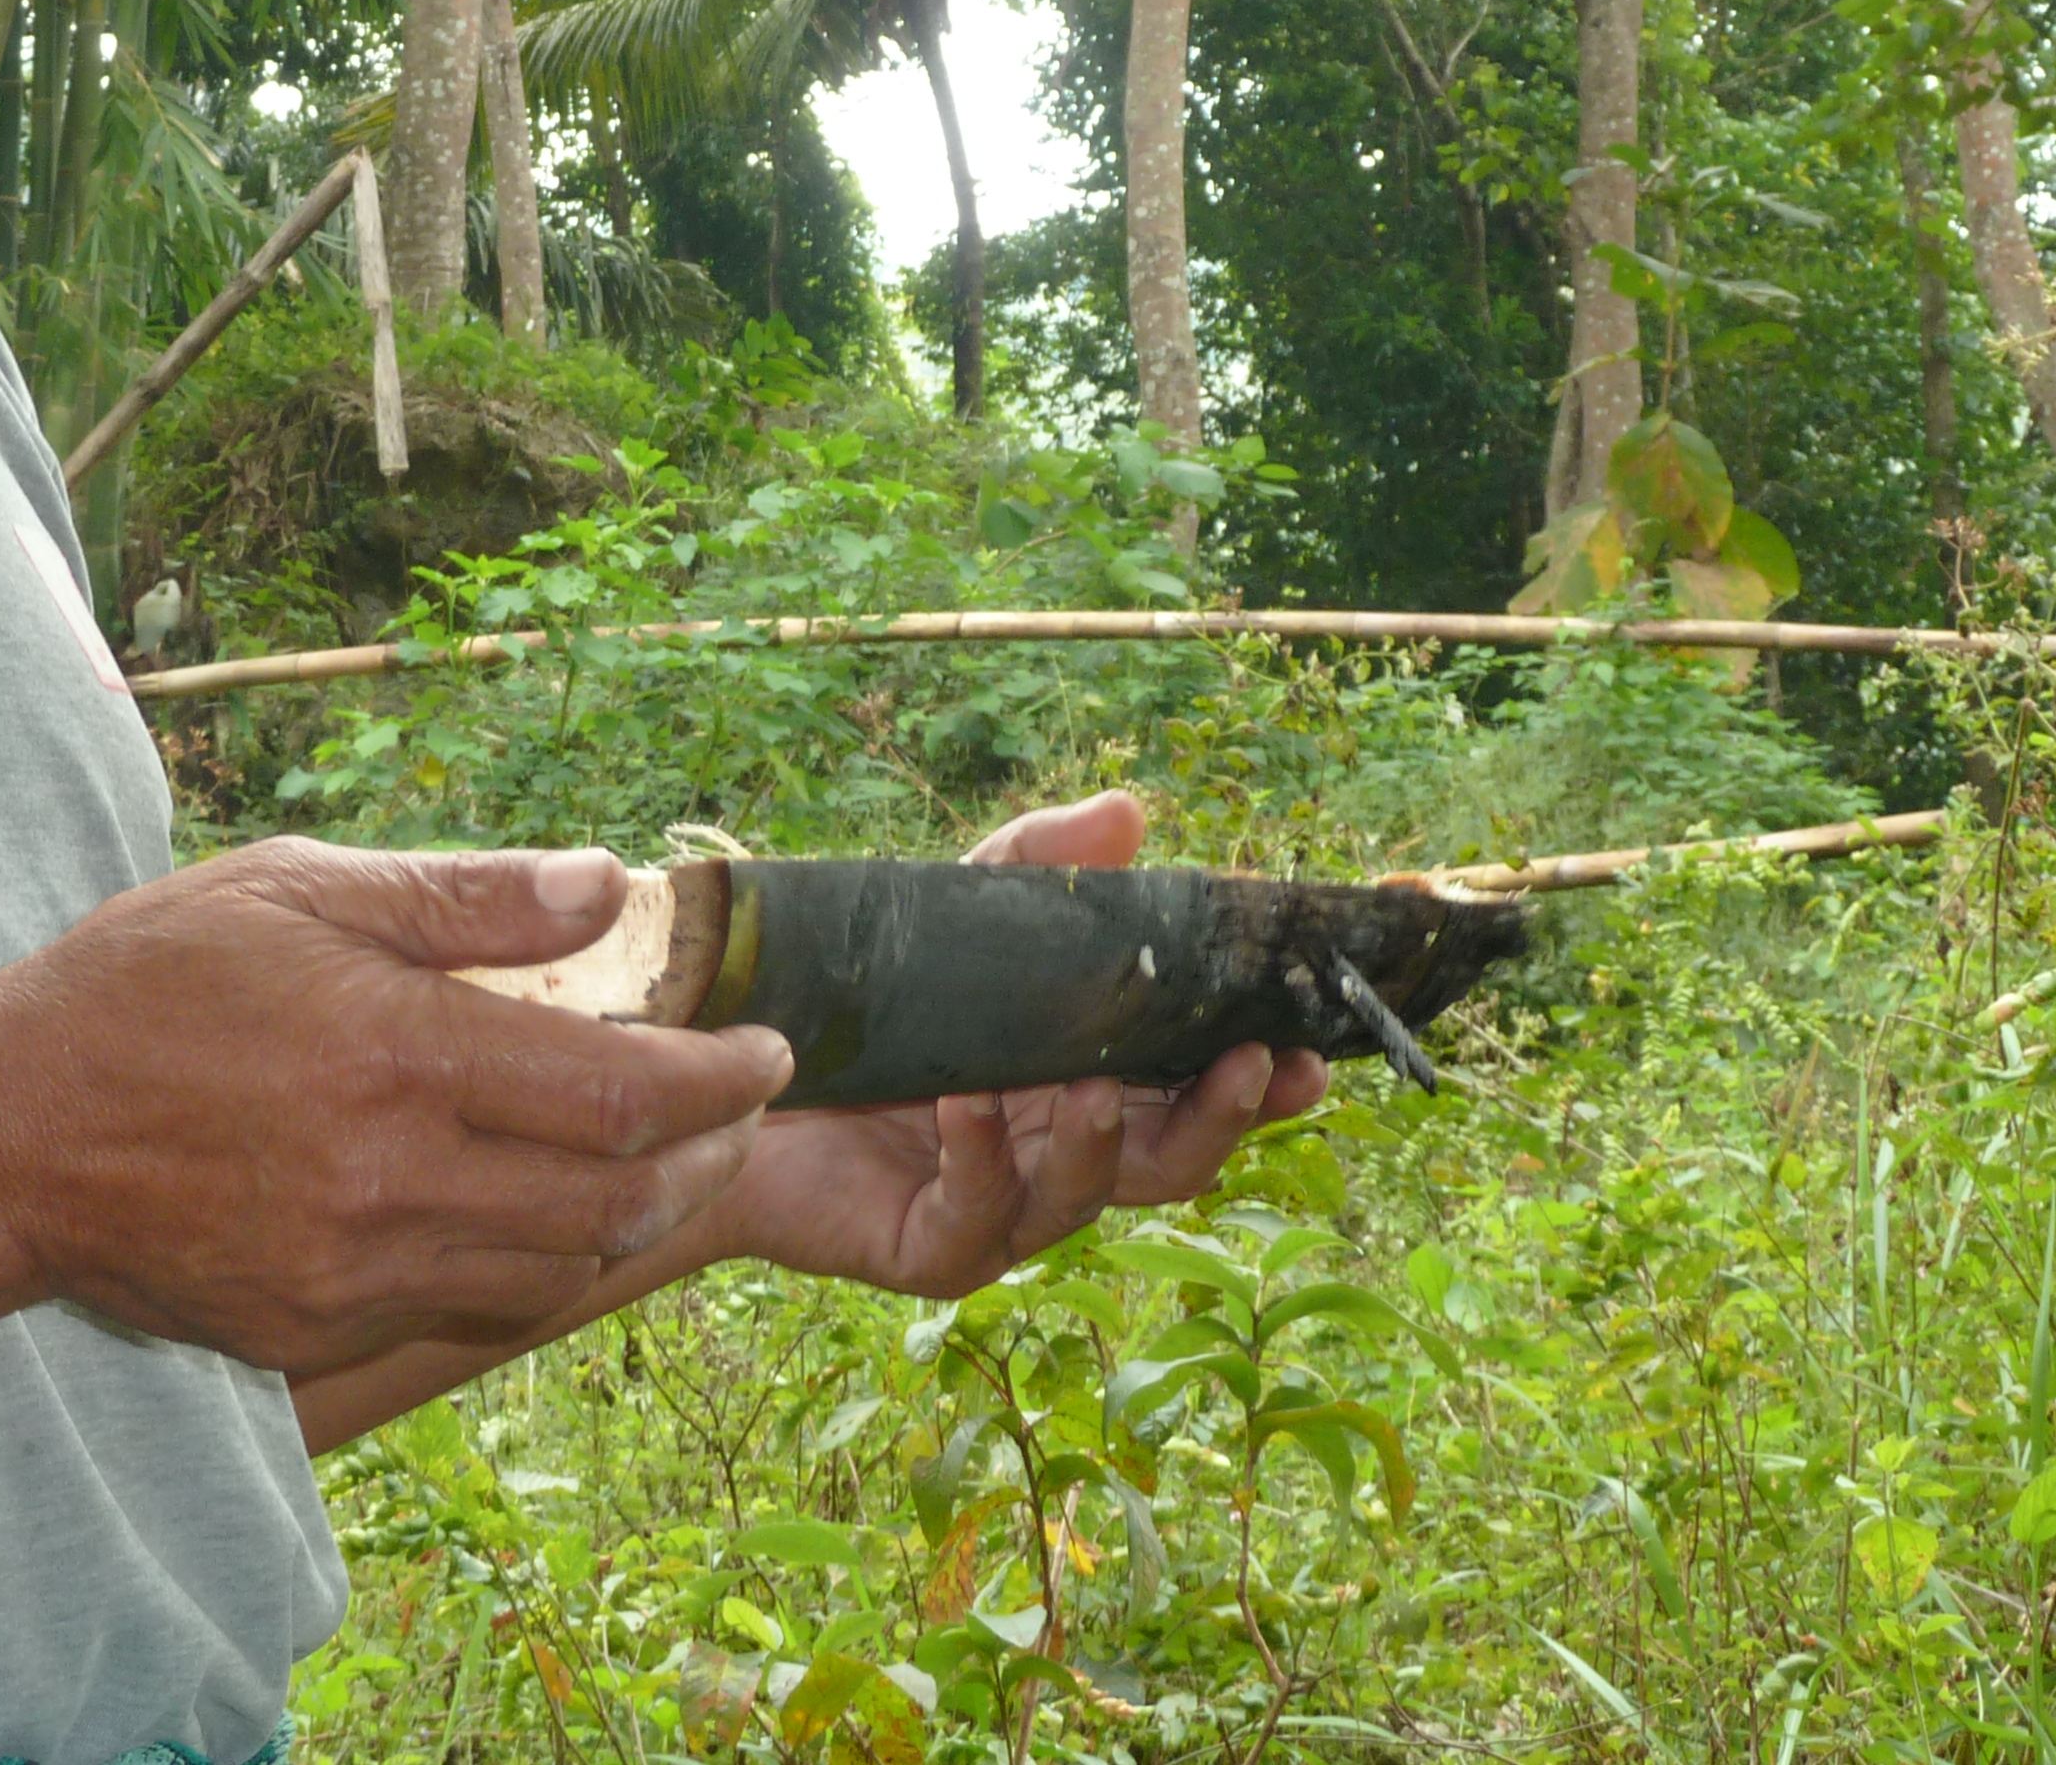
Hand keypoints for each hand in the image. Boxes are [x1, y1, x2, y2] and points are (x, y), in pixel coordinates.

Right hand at [0, 838, 793, 1375]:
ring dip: (632, 1218)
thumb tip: (611, 884)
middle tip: (740, 1112)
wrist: (5, 1132)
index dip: (723, 1076)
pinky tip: (542, 1215)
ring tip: (661, 1161)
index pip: (624, 1090)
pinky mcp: (316, 1332)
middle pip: (616, 1199)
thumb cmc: (149, 984)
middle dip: (706, 1155)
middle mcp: (393, 1179)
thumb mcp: (297, 888)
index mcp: (401, 1055)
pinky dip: (533, 1267)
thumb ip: (463, 895)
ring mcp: (354, 1273)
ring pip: (556, 1270)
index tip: (769, 1050)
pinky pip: (468, 1312)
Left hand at [689, 792, 1326, 1298]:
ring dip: (1105, 1144)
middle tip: (1259, 1066)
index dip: (1272, 1070)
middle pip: (1179, 1155)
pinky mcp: (934, 1244)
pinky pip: (977, 1213)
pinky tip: (966, 1107)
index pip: (1204, 1081)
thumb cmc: (867, 1007)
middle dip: (1227, 1117)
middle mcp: (1065, 1151)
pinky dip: (980, 1158)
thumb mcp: (957, 919)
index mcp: (1093, 1081)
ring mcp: (1006, 1207)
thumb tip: (1132, 812)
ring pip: (1090, 1194)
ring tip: (1098, 1091)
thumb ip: (1038, 869)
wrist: (732, 1088)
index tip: (1322, 1038)